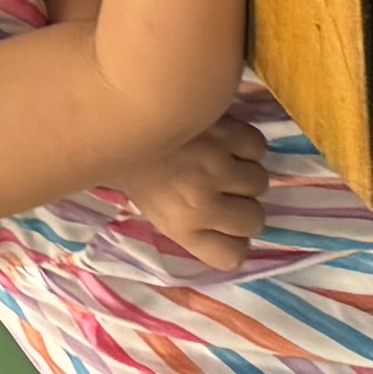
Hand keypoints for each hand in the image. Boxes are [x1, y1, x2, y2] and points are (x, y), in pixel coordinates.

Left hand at [114, 115, 268, 269]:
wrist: (112, 117)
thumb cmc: (133, 168)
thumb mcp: (157, 212)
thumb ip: (195, 229)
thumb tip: (235, 235)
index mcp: (182, 227)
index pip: (234, 256)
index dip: (234, 239)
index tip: (226, 225)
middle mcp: (202, 202)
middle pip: (255, 219)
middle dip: (243, 204)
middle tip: (225, 188)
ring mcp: (215, 166)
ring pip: (260, 181)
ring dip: (245, 171)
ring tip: (223, 161)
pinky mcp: (224, 131)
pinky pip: (257, 147)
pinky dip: (246, 143)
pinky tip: (225, 139)